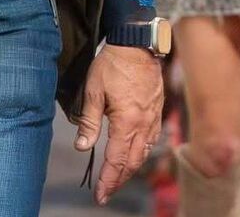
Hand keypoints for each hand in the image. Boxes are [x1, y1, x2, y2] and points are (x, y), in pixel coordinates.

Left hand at [73, 44, 162, 204]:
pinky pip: (152, 138)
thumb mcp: (93, 92)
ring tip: (119, 178)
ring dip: (132, 168)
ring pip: (145, 152)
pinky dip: (143, 152)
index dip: (108, 180)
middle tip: (107, 192)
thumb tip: (82, 148)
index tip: (100, 195)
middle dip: (119, 180)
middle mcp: (143, 123)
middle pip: (133, 161)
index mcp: (127, 122)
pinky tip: (136, 155)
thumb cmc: (112, 65)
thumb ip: (89, 122)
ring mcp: (153, 117)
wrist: (137, 43)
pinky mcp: (157, 109)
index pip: (116, 160)